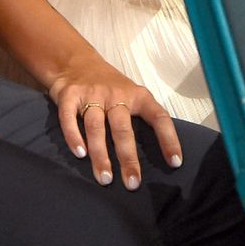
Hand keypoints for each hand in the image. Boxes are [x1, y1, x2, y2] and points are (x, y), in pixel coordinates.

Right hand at [49, 53, 181, 188]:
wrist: (74, 61)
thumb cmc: (108, 86)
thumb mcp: (129, 93)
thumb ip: (139, 116)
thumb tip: (158, 154)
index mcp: (137, 95)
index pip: (158, 117)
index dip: (169, 139)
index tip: (175, 163)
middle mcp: (115, 93)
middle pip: (123, 128)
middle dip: (128, 158)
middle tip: (132, 184)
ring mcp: (91, 94)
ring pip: (96, 127)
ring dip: (100, 155)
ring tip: (105, 178)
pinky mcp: (69, 95)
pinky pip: (70, 119)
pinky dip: (74, 137)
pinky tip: (80, 154)